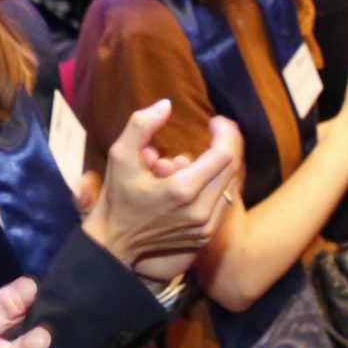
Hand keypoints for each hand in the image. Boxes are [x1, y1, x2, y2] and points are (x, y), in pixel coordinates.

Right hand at [81, 100, 243, 281]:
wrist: (115, 242)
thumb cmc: (117, 196)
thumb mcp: (120, 155)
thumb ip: (141, 125)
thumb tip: (166, 105)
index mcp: (182, 190)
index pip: (224, 155)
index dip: (225, 133)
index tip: (215, 121)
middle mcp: (200, 211)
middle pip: (232, 169)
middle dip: (227, 145)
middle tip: (216, 131)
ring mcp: (205, 227)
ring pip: (230, 186)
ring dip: (221, 165)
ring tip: (201, 156)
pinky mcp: (205, 236)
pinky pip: (223, 203)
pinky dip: (217, 185)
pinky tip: (200, 177)